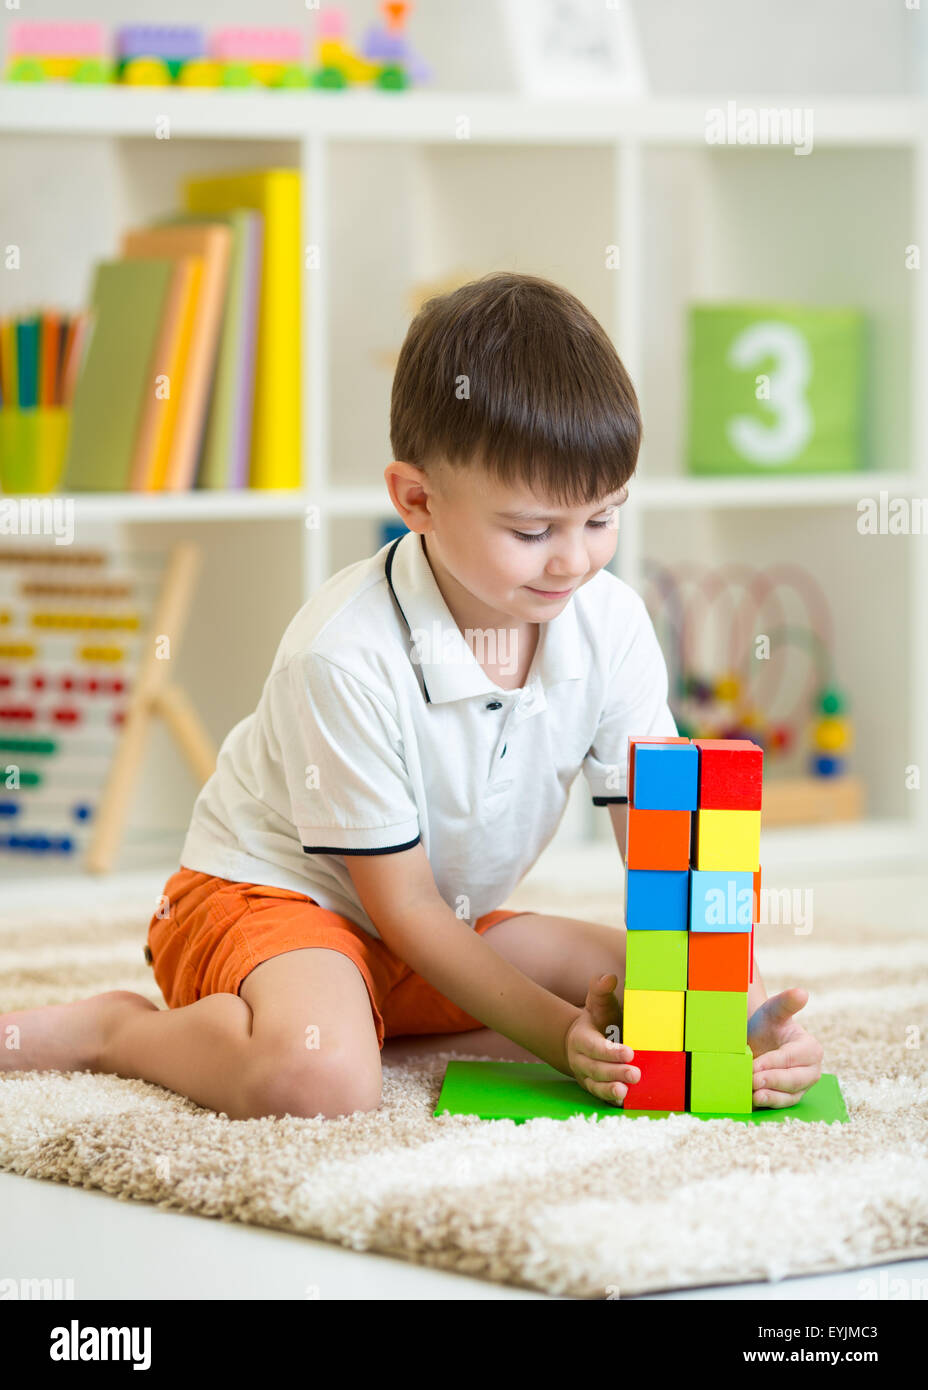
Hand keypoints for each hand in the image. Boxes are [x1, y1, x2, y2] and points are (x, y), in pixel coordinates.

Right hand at [565, 973, 639, 1106]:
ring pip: (596, 1085)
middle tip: (635, 1074)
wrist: (583, 1041)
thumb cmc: (599, 1021)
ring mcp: (586, 1076)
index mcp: (581, 1038)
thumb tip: (609, 978)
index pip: (594, 1046)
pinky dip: (611, 1100)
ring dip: (611, 1090)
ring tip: (626, 1092)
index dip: (609, 1051)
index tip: (629, 1053)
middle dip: (615, 1072)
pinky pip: (600, 1097)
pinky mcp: (594, 1088)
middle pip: (596, 1068)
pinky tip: (625, 1101)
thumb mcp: (599, 1004)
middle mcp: (581, 1060)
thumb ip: (601, 991)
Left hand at [748, 987, 823, 1107]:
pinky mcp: (791, 1097)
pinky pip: (783, 1103)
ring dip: (772, 1096)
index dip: (773, 1062)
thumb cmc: (767, 1024)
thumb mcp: (774, 1011)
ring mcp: (802, 1086)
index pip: (791, 1058)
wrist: (757, 1040)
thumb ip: (786, 1002)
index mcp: (810, 1049)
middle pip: (794, 1079)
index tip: (754, 1064)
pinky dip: (770, 1103)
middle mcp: (811, 1070)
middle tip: (752, 1080)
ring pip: (790, 1095)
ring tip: (754, 1094)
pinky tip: (755, 1100)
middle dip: (773, 1080)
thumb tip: (801, 992)